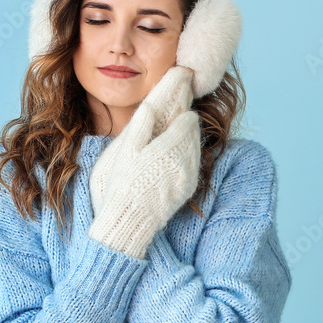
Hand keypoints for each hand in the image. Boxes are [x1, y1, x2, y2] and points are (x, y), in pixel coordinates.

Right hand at [90, 65, 194, 215]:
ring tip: (177, 139)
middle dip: (188, 127)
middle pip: (194, 135)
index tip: (180, 112)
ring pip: (196, 151)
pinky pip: (194, 166)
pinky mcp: (189, 189)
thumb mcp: (127, 151)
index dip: (184, 115)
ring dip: (189, 143)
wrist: (134, 218)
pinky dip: (188, 159)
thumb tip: (150, 105)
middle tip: (180, 121)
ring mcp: (190, 176)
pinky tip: (176, 160)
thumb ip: (141, 126)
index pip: (187, 123)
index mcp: (171, 147)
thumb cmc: (126, 183)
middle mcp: (186, 160)